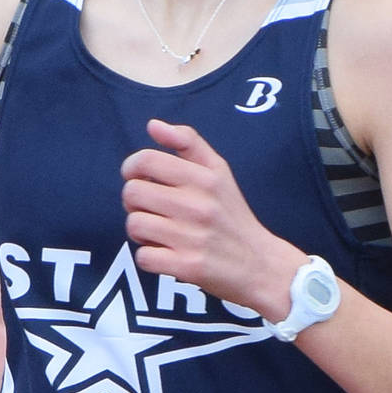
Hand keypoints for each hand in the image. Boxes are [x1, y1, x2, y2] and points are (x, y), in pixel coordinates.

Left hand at [119, 119, 303, 319]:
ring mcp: (192, 237)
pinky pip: (144, 257)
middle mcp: (198, 205)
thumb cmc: (232, 216)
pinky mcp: (187, 266)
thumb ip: (187, 142)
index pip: (147, 160)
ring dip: (141, 232)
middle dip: (134, 202)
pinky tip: (166, 254)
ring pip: (135, 225)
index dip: (132, 168)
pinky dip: (150, 258)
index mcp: (204, 178)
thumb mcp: (219, 172)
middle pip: (133, 193)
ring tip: (160, 233)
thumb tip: (153, 125)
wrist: (259, 264)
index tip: (137, 178)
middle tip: (151, 210)